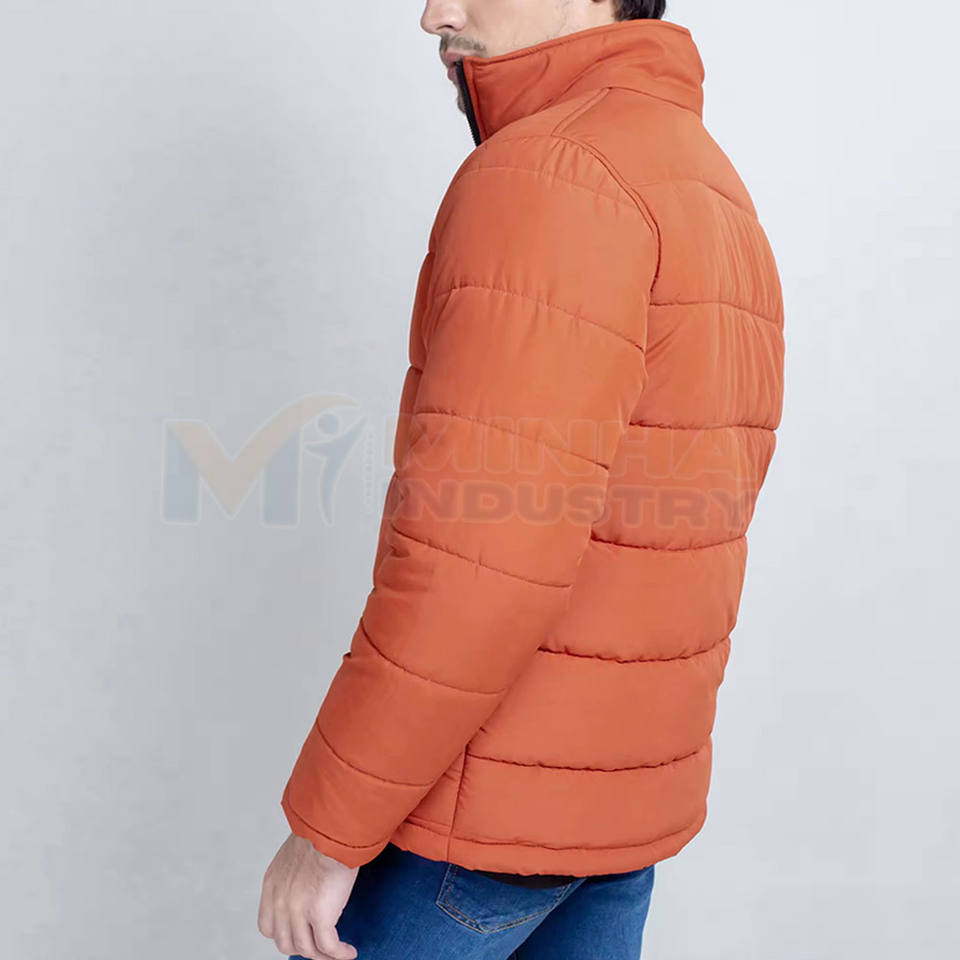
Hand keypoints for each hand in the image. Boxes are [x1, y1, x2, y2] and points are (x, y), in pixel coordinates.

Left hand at [258, 832, 359, 958]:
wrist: (334, 828)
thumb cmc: (323, 832)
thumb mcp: (298, 852)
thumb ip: (296, 873)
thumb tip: (310, 883)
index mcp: (273, 884)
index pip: (268, 926)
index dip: (284, 935)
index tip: (301, 934)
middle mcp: (280, 900)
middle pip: (286, 943)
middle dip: (304, 948)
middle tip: (321, 946)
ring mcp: (298, 910)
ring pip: (308, 949)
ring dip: (324, 956)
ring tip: (338, 953)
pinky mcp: (320, 914)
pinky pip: (328, 946)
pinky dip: (339, 954)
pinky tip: (348, 952)